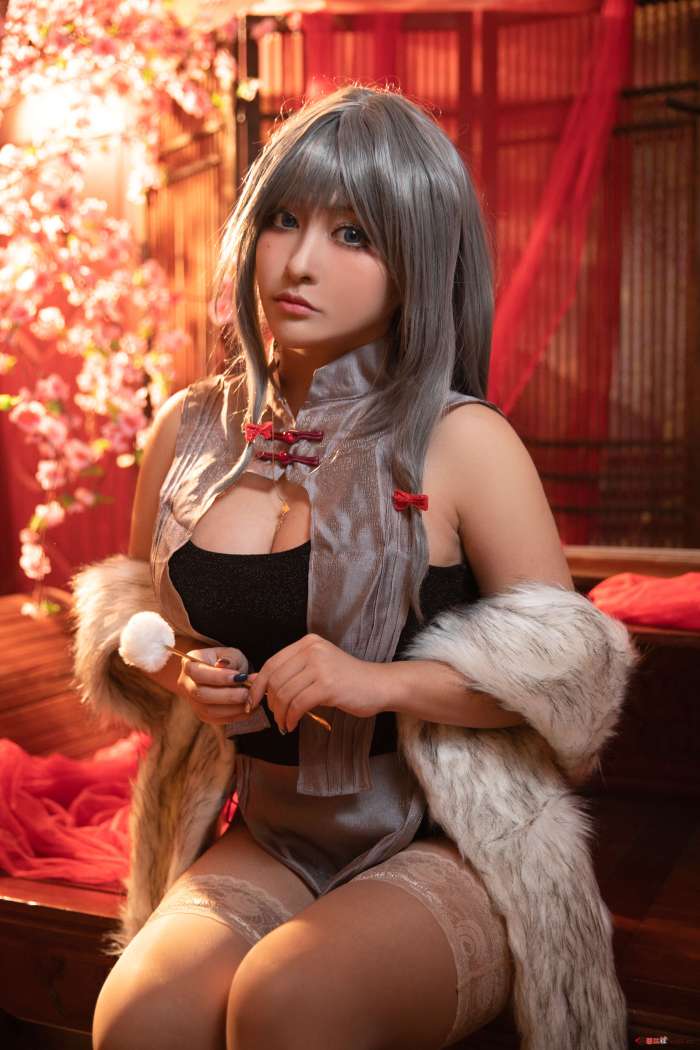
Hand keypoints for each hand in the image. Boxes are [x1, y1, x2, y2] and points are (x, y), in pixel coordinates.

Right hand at [177, 646, 250, 726]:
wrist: (221, 674)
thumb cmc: (227, 661)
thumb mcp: (230, 653)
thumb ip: (229, 659)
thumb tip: (223, 664)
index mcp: (189, 664)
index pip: (198, 673)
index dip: (218, 677)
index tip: (240, 677)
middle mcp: (186, 685)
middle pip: (201, 695)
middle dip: (228, 696)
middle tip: (248, 692)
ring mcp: (193, 702)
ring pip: (209, 711)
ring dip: (234, 708)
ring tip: (252, 700)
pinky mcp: (203, 715)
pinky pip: (218, 720)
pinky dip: (236, 715)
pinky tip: (250, 707)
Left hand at [245, 633, 391, 733]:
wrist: (379, 685)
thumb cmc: (347, 680)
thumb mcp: (318, 667)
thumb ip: (292, 672)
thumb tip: (257, 683)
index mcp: (308, 643)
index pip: (272, 663)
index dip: (258, 685)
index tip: (252, 702)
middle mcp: (312, 650)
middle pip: (276, 679)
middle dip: (271, 703)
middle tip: (276, 717)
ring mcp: (320, 666)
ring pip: (285, 693)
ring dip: (281, 714)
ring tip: (285, 723)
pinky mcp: (328, 685)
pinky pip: (298, 704)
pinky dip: (291, 717)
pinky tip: (293, 724)